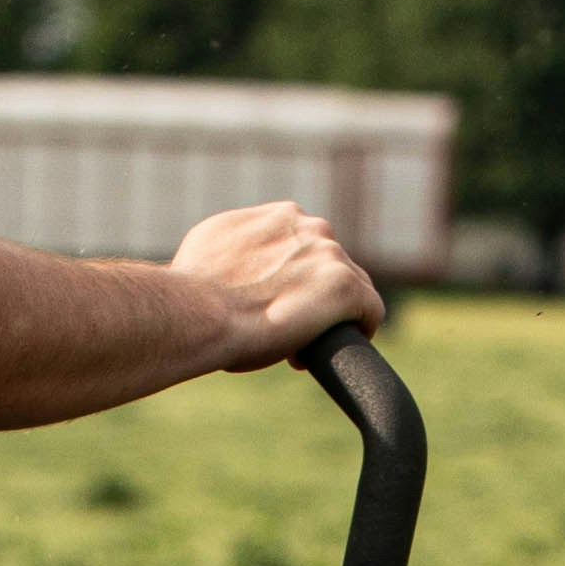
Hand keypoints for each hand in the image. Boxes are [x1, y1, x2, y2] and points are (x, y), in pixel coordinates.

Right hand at [170, 203, 384, 374]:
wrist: (198, 312)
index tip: (276, 301)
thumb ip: (237, 244)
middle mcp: (311, 227)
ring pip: (351, 286)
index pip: (305, 245)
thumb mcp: (209, 245)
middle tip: (286, 327)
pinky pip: (370, 309)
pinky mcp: (347, 290)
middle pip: (329, 265)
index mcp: (282, 216)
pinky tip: (340, 350)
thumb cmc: (193, 289)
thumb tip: (235, 258)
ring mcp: (332, 257)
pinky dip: (360, 329)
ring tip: (303, 345)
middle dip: (312, 294)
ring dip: (332, 314)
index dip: (294, 277)